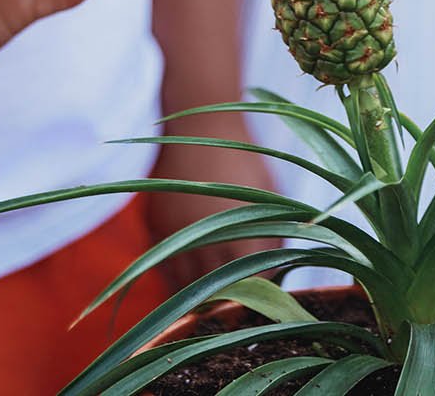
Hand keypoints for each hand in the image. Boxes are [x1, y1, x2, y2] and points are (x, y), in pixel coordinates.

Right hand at [146, 110, 282, 289]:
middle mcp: (206, 239)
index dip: (257, 298)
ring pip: (186, 287)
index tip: (261, 303)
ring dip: (198, 299)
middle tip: (235, 309)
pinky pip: (163, 268)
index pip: (251, 285)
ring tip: (211, 305)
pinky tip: (188, 284)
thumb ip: (278, 239)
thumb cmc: (244, 161)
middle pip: (216, 293)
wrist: (200, 126)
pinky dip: (175, 281)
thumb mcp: (273, 196)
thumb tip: (277, 277)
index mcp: (242, 233)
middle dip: (227, 304)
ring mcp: (176, 234)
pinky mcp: (156, 226)